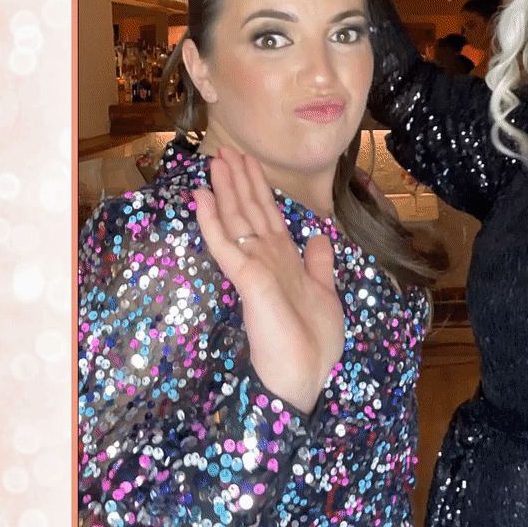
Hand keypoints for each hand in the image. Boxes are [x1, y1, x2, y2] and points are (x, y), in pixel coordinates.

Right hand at [194, 147, 344, 415]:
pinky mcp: (247, 280)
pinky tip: (202, 196)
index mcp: (283, 261)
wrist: (306, 376)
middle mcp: (266, 260)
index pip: (267, 216)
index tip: (247, 161)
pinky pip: (226, 245)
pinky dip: (213, 220)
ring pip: (236, 220)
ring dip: (225, 189)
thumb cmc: (313, 343)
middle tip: (224, 150)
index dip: (257, 188)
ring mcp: (253, 268)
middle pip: (249, 211)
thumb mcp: (325, 293)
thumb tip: (319, 236)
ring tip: (214, 161)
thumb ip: (319, 264)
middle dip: (238, 180)